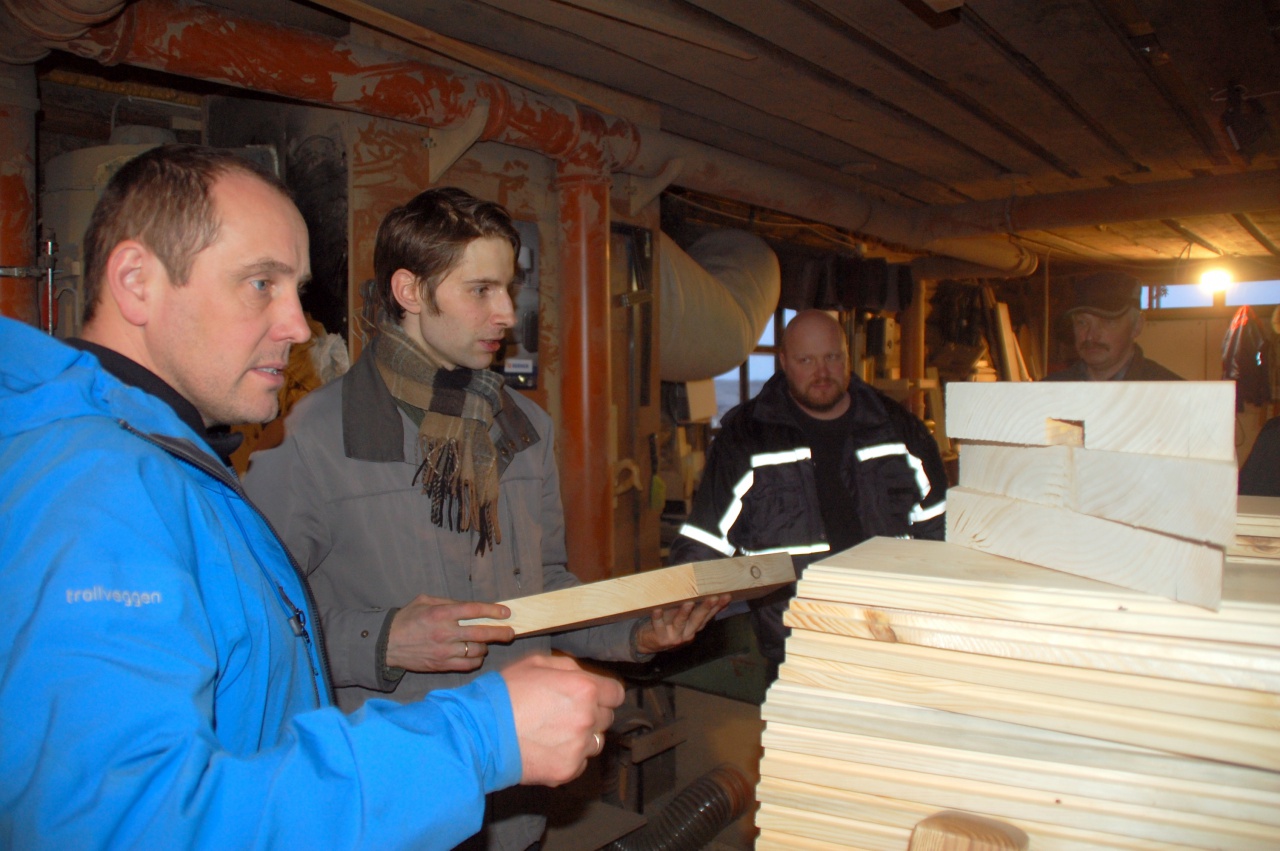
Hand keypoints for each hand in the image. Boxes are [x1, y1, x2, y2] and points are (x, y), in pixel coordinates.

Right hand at [386, 594, 514, 672]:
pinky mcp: (442, 665)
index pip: (474, 610)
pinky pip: (468, 665)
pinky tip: (476, 655)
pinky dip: (476, 660)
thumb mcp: (425, 601)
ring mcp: (444, 651)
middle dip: (501, 633)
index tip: (506, 613)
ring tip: (485, 643)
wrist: (387, 644)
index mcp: (441, 614)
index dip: (493, 611)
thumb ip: (448, 602)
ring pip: (477, 651)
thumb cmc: (407, 619)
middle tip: (510, 632)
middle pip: (482, 633)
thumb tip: (470, 606)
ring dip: (486, 646)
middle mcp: (445, 633)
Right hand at [502, 655, 624, 786]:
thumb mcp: (536, 663)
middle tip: (563, 713)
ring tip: (552, 732)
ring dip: (581, 737)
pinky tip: (546, 748)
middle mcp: (587, 718)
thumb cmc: (505, 694)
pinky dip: (569, 757)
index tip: (592, 697)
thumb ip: (568, 667)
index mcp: (584, 688)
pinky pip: (580, 763)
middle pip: (606, 718)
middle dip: (591, 714)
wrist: (481, 733)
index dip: (604, 693)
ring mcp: (579, 747)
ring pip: (595, 741)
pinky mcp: (568, 770)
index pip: (616, 694)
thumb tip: (584, 675)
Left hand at [633, 593, 730, 654]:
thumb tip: (710, 595)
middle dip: (706, 608)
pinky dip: (657, 617)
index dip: (718, 606)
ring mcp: (674, 636)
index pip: (709, 615)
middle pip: (698, 619)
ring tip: (689, 602)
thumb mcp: (683, 618)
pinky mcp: (660, 637)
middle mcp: (687, 633)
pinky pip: (658, 625)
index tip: (726, 596)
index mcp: (694, 627)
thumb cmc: (667, 625)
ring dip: (685, 612)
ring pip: (680, 622)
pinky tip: (657, 608)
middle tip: (713, 598)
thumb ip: (694, 609)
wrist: (648, 643)